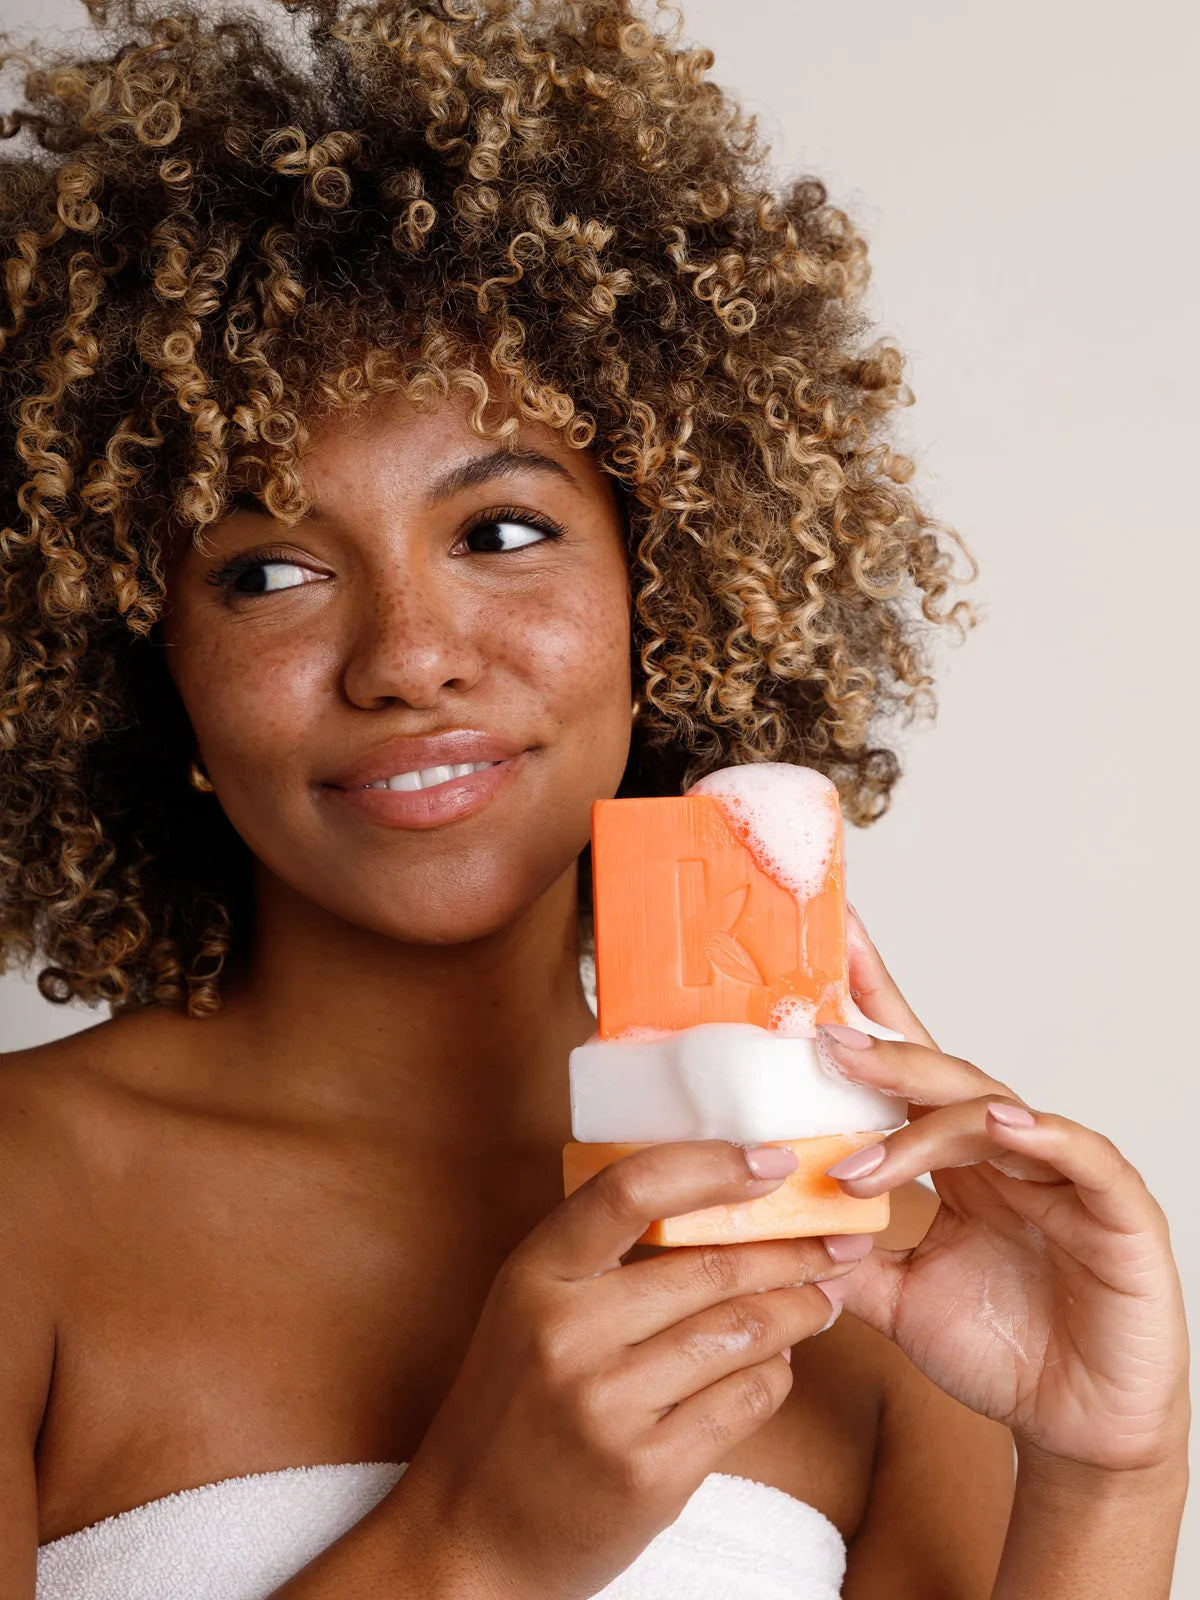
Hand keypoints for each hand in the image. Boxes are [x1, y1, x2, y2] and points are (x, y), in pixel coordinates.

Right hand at [394, 1140, 865, 1599]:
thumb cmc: (512, 1408)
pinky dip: (775, 1375)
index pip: (630, 1190)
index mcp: (535, 1276)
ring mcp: (608, 1407)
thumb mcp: (528, 1310)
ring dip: (797, 1311)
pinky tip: (779, 1362)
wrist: (471, 1535)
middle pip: (708, 1267)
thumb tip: (716, 1206)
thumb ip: (599, 1258)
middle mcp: (567, 1334)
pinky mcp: (649, 1472)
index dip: (711, 1166)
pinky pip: (744, 1402)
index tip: (771, 1160)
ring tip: (822, 1298)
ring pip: (739, 1333)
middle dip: (790, 1249)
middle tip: (837, 1242)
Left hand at [816, 907, 1189, 1479]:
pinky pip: (1082, 1156)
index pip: (908, 1073)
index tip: (829, 949)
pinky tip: (1003, 1125)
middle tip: (824, 1040)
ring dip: (926, 1120)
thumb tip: (762, 1235)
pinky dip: (1044, 1135)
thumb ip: (843, 1262)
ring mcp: (1062, 1174)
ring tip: (865, 1140)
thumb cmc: (1004, 1352)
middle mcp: (1006, 1152)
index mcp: (956, 1160)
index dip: (873, 1011)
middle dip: (882, 1053)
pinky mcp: (1117, 1210)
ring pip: (993, 1112)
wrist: (1080, 1430)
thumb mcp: (899, 1302)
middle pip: (941, 1079)